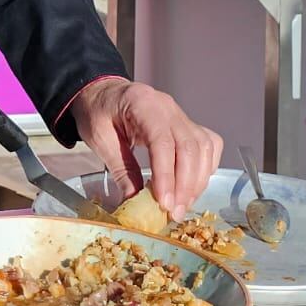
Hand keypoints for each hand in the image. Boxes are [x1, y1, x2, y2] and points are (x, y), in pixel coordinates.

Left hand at [65, 79, 221, 219]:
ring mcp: (180, 114)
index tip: (164, 203)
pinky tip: (193, 185)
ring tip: (182, 204)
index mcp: (142, 104)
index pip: (163, 142)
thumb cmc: (97, 112)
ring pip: (203, 147)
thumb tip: (136, 202)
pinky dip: (205, 167)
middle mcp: (167, 107)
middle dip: (186, 185)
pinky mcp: (186, 124)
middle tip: (174, 212)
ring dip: (197, 180)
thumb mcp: (100, 139)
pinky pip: (207, 144)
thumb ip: (121, 169)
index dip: (167, 175)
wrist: (102, 93)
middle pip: (189, 147)